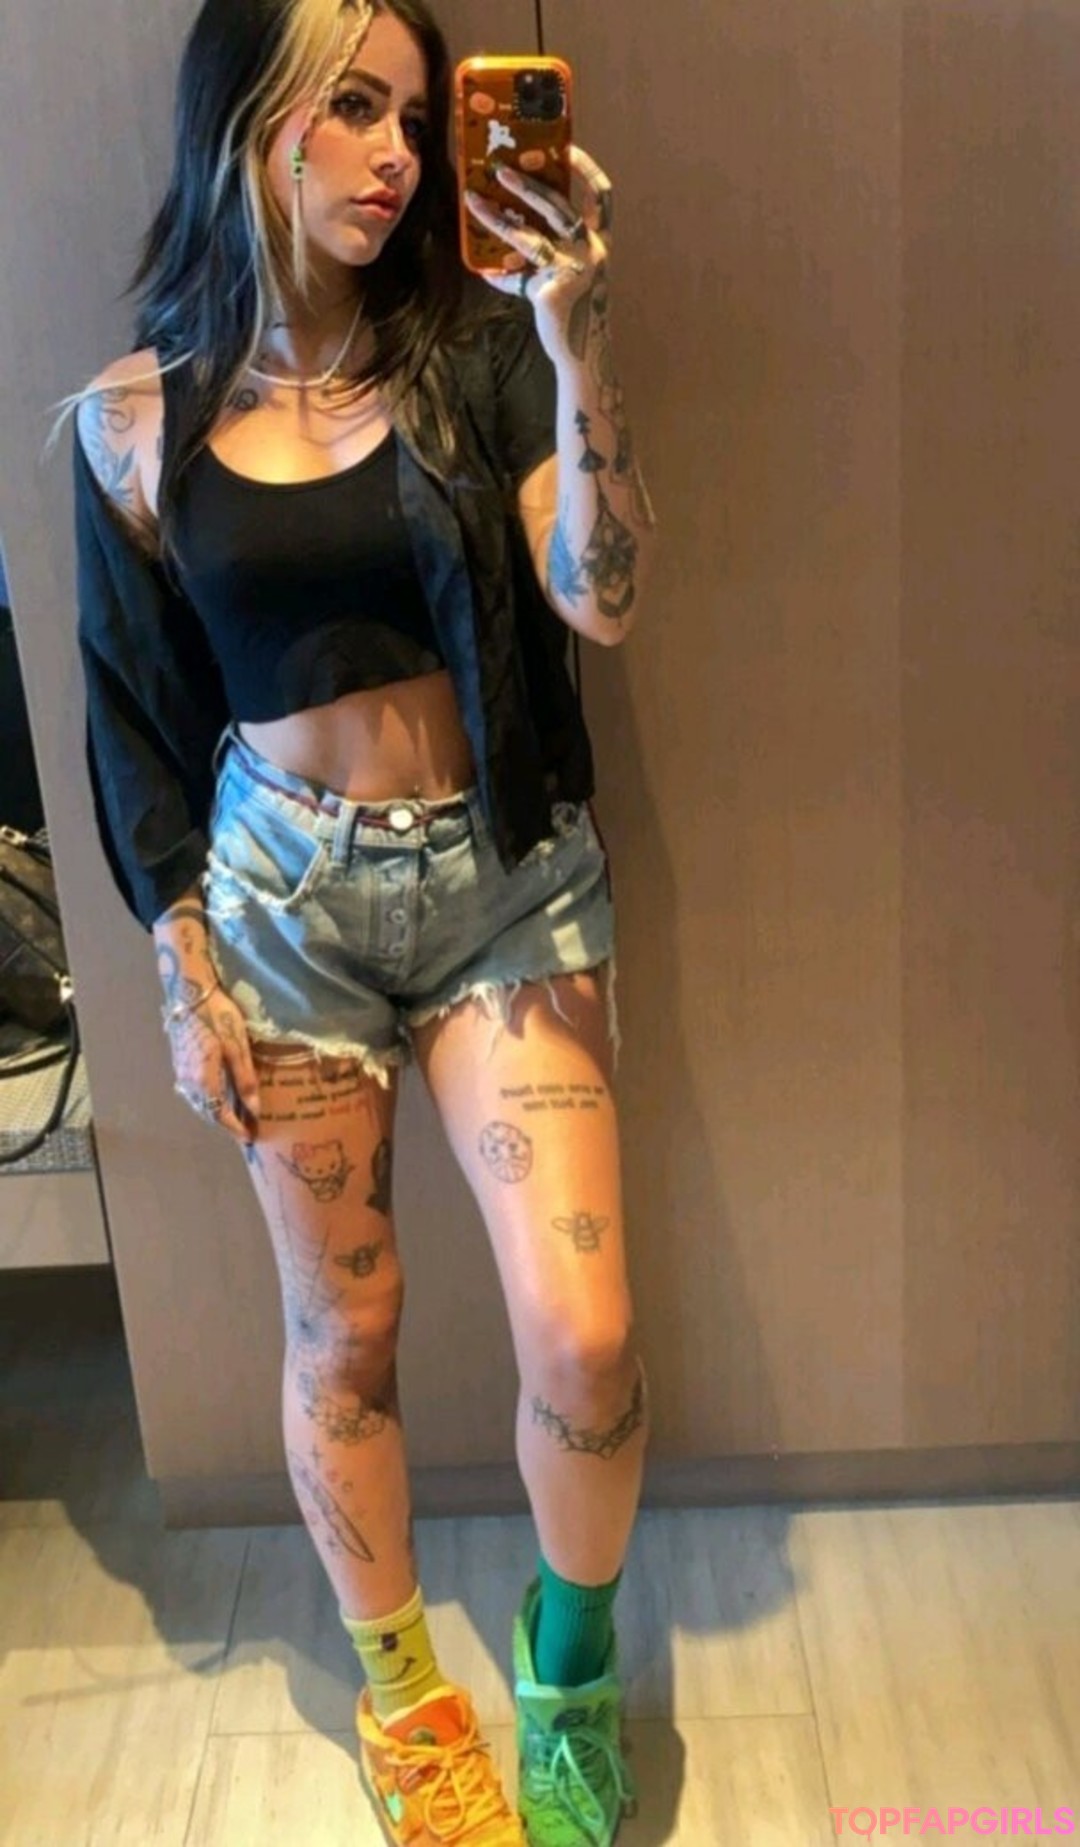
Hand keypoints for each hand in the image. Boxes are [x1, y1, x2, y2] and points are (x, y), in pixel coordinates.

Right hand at [166, 985, 259, 1144]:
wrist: (189, 993)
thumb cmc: (218, 1016)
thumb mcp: (237, 1046)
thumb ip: (245, 1079)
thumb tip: (254, 1109)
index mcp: (204, 1081)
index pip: (219, 1116)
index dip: (235, 1129)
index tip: (249, 1138)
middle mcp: (188, 1083)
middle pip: (207, 1113)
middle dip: (226, 1125)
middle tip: (245, 1130)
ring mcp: (180, 1073)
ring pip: (198, 1103)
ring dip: (215, 1113)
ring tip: (235, 1117)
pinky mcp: (179, 1063)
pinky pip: (193, 1092)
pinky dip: (207, 1100)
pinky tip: (218, 1096)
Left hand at [463, 144, 613, 364]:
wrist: (581, 351)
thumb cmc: (574, 308)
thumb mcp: (567, 272)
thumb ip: (547, 250)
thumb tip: (508, 229)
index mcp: (600, 241)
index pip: (602, 197)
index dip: (586, 170)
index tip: (567, 147)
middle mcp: (591, 251)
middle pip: (559, 207)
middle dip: (529, 185)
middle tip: (500, 170)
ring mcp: (572, 270)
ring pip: (530, 237)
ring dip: (499, 217)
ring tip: (474, 200)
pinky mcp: (551, 291)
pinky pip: (516, 276)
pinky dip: (498, 274)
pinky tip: (483, 270)